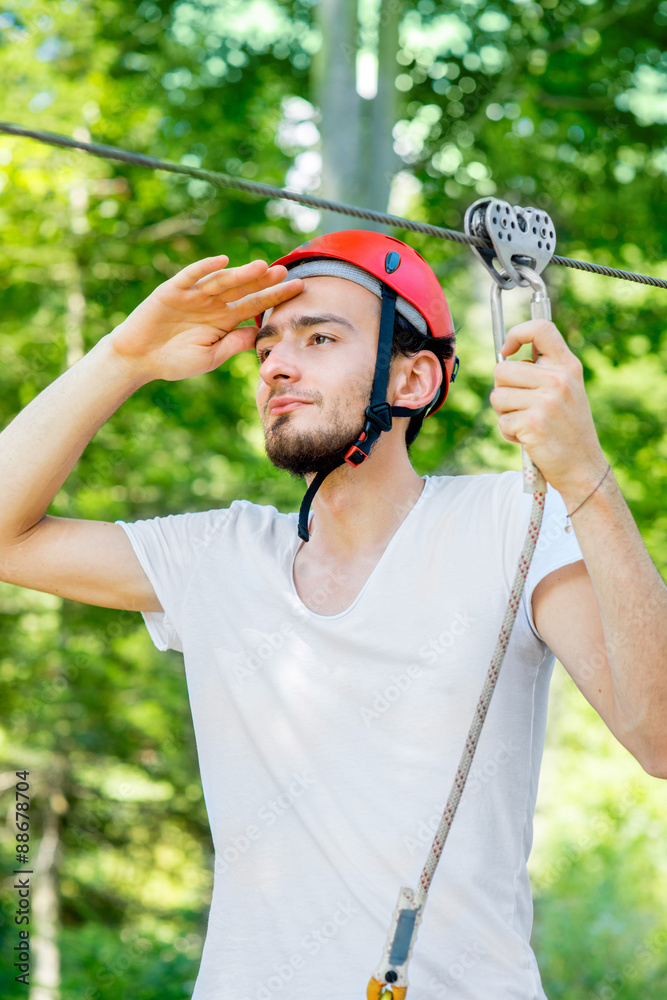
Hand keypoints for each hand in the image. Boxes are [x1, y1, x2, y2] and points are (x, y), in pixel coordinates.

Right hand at [107, 255, 302, 382]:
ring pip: (222, 281)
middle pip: (243, 289)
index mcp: (224, 319)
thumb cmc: (175, 361)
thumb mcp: (210, 357)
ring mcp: (194, 295)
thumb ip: (233, 344)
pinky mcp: (173, 290)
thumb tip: (258, 333)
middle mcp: (212, 303)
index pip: (255, 305)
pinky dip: (205, 267)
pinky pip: (191, 276)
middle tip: (286, 272)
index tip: (298, 289)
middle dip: (264, 281)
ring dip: (241, 273)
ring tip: (262, 266)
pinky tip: (222, 261)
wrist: (139, 359)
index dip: (275, 297)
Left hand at [490, 319, 607, 500]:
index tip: (506, 350)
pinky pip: (501, 421)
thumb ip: (543, 372)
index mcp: (568, 366)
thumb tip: (504, 359)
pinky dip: (509, 433)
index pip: (540, 329)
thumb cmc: (567, 430)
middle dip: (503, 390)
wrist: (583, 468)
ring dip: (505, 413)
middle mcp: (558, 379)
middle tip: (521, 407)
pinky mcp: (533, 423)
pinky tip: (528, 439)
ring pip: (497, 396)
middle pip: (502, 369)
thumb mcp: (566, 391)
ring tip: (528, 424)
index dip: (517, 334)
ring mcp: (546, 401)